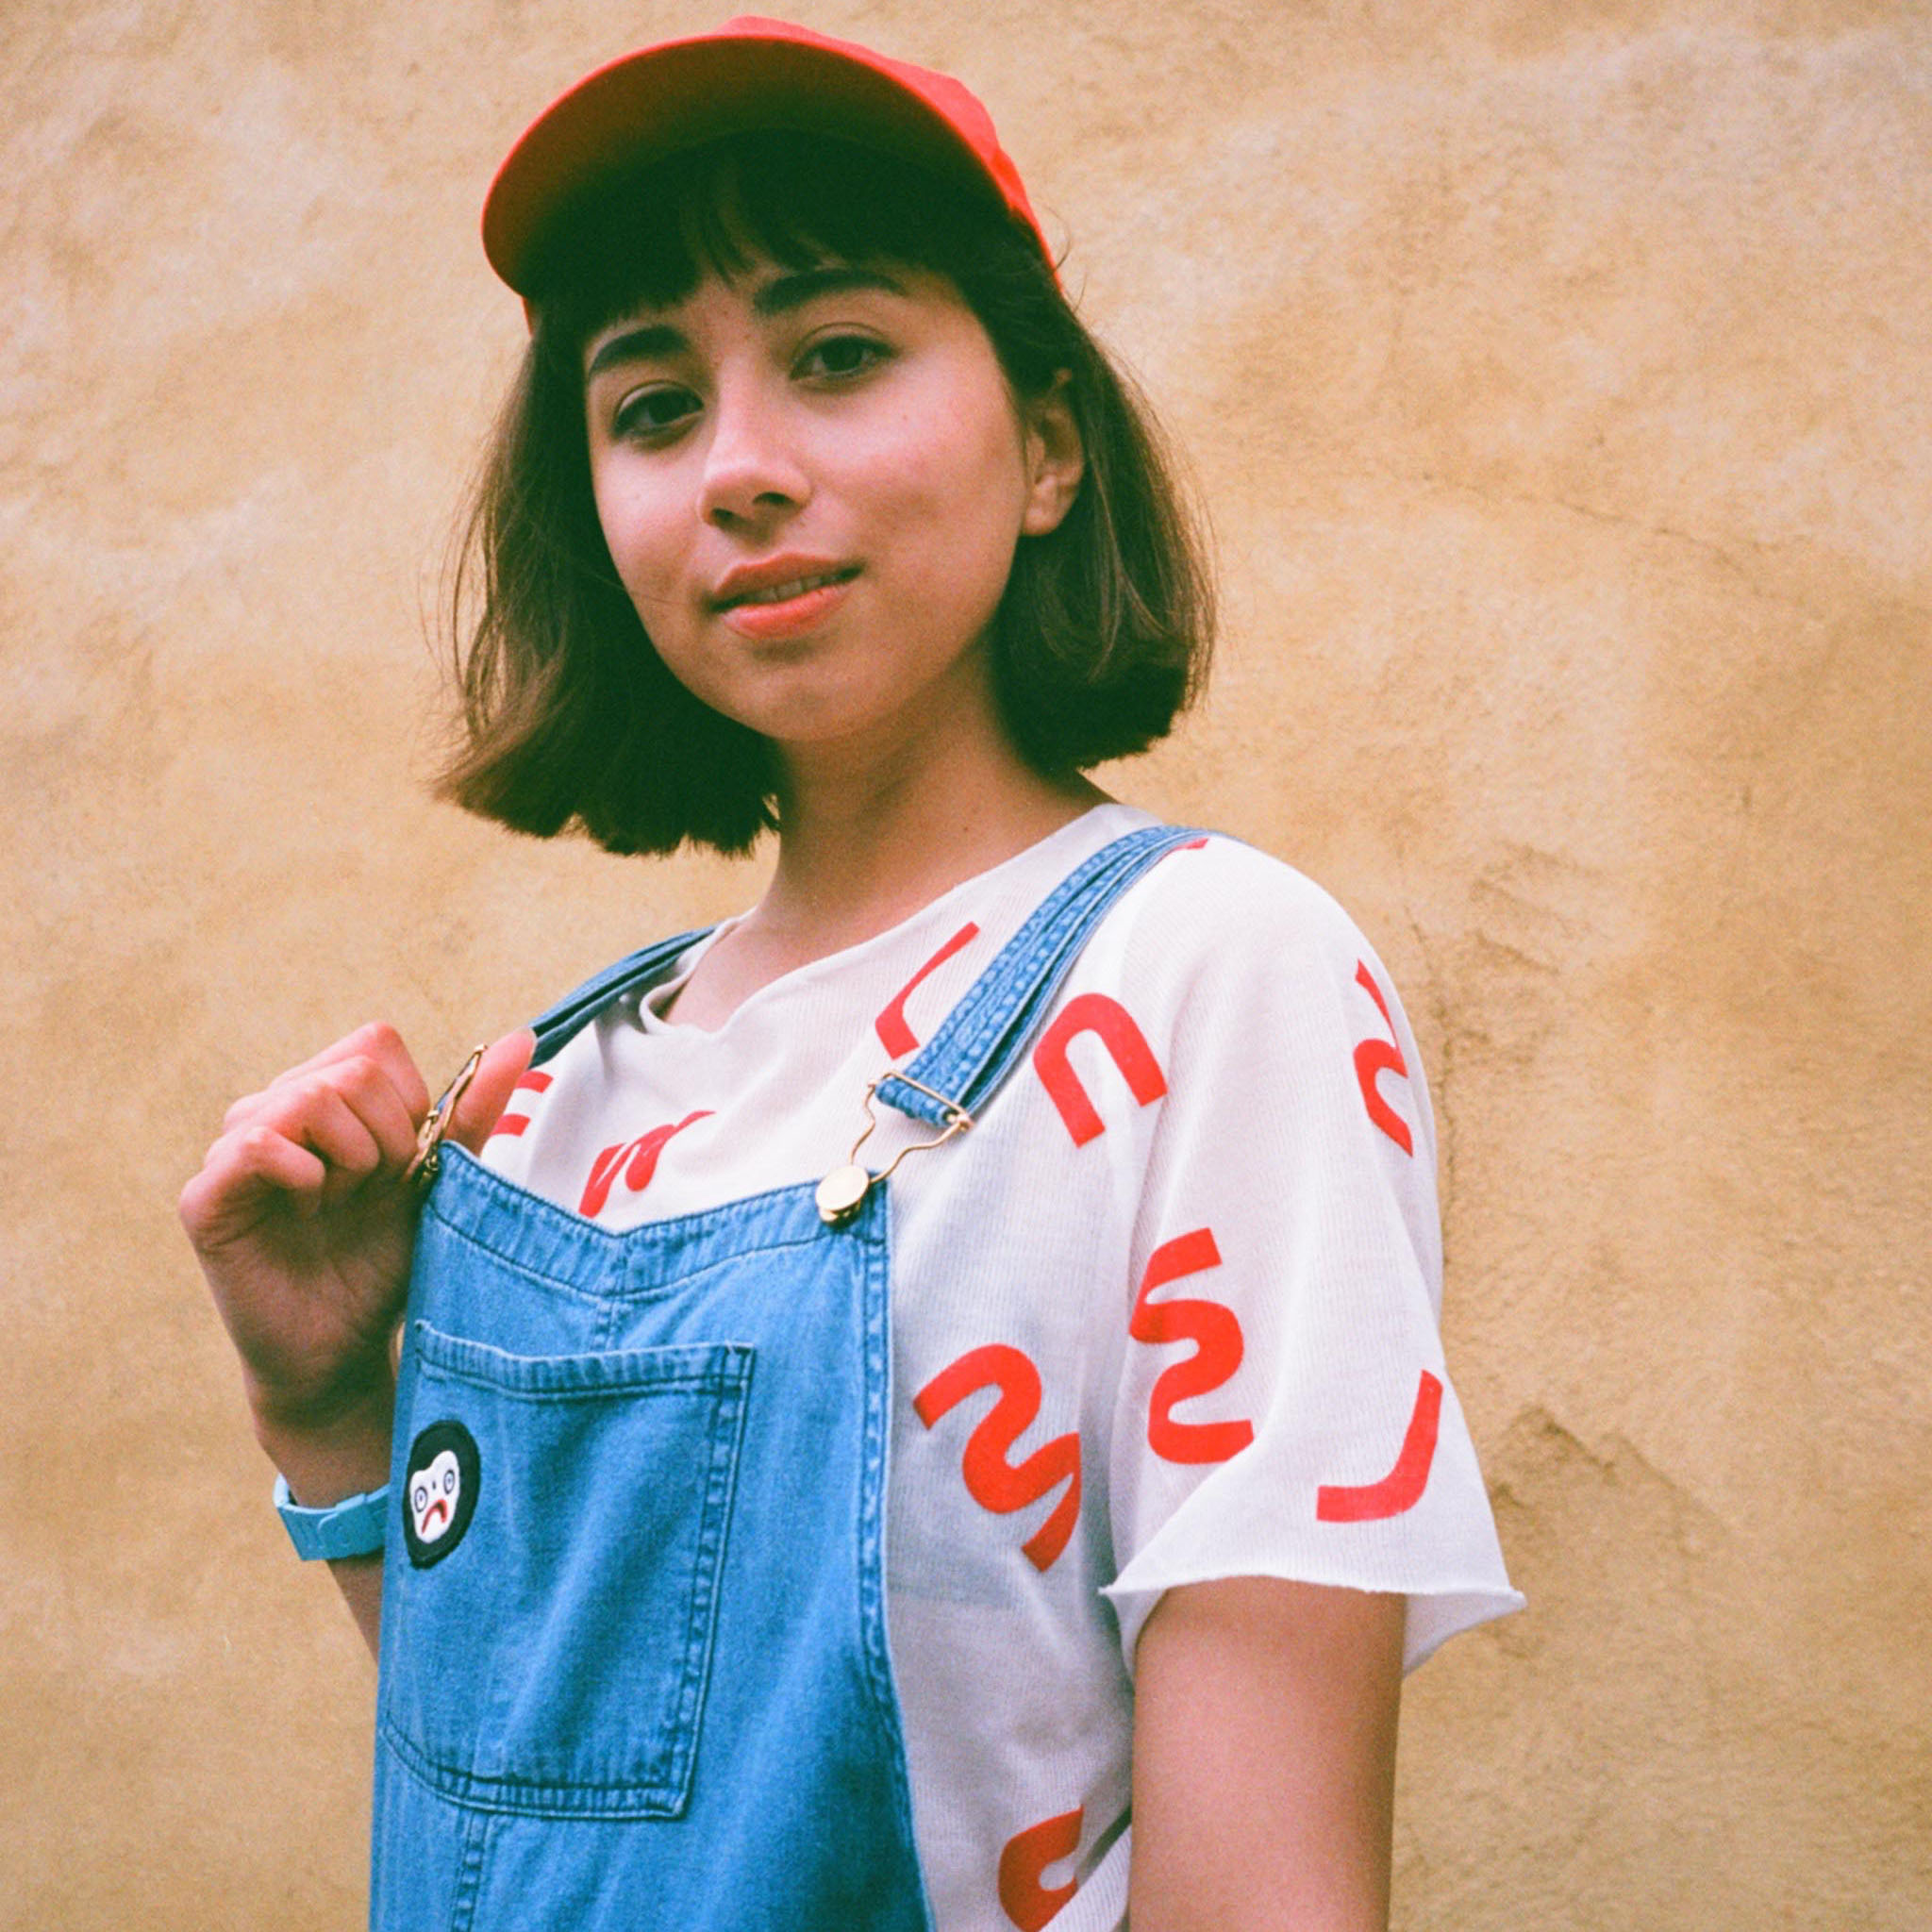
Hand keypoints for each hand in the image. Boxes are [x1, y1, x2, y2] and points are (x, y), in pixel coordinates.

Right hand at [180, 1024, 534, 1434]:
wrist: (345, 1347)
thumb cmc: (385, 1260)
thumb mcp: (438, 1179)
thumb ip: (473, 1109)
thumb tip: (521, 1038)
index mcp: (323, 1097)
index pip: (375, 1044)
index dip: (409, 1104)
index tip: (404, 1165)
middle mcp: (272, 1110)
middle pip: (352, 1071)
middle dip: (388, 1139)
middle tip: (369, 1194)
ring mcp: (232, 1149)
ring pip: (309, 1097)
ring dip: (353, 1160)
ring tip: (338, 1207)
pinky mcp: (205, 1196)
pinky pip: (255, 1142)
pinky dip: (304, 1175)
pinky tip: (307, 1212)